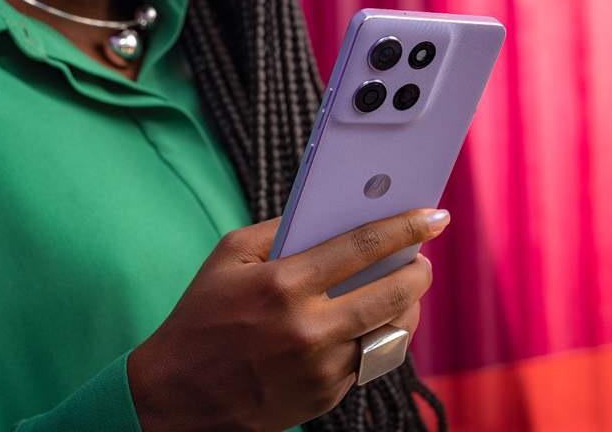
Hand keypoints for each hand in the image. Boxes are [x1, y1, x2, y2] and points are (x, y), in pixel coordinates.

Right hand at [127, 208, 449, 431]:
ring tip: (405, 290)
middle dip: (419, 271)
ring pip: (391, 333)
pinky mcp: (326, 397)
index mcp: (282, 284)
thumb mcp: (227, 257)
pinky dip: (378, 337)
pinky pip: (370, 360)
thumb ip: (279, 230)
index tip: (434, 217)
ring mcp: (321, 368)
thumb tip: (332, 214)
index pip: (362, 247)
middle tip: (424, 259)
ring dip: (407, 307)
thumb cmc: (201, 317)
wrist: (178, 396)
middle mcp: (308, 328)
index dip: (406, 228)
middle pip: (392, 293)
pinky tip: (372, 322)